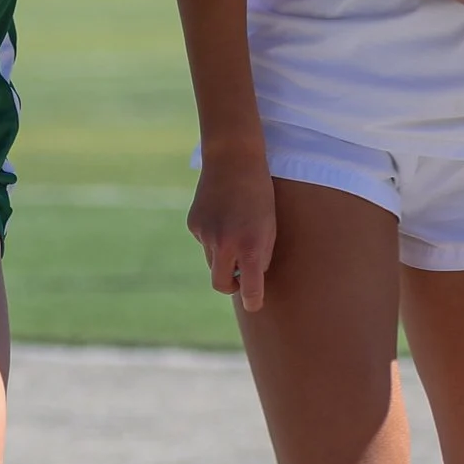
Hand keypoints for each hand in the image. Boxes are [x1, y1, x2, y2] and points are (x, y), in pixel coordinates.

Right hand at [188, 149, 275, 310]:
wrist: (233, 158)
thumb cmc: (260, 193)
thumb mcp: (270, 226)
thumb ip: (260, 255)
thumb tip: (248, 278)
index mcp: (249, 246)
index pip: (250, 286)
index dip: (253, 300)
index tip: (254, 305)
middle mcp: (224, 245)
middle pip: (221, 284)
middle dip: (231, 286)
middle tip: (241, 279)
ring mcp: (205, 235)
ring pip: (213, 261)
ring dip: (223, 256)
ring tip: (236, 228)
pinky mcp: (193, 225)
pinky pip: (204, 242)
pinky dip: (213, 237)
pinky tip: (222, 214)